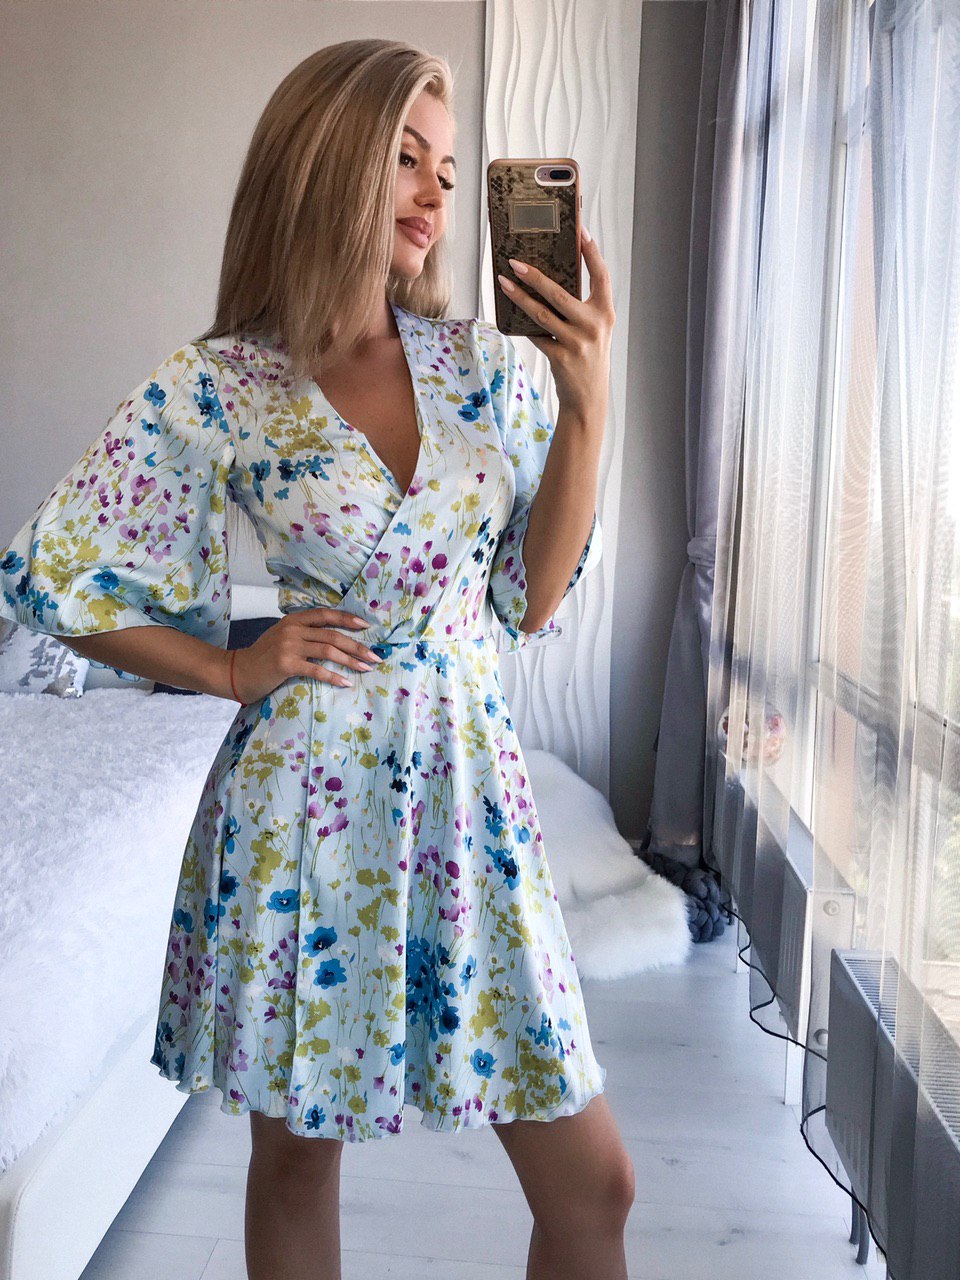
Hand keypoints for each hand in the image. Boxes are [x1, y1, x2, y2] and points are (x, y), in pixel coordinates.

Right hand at [228, 607, 381, 702]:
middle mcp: (292, 629)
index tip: (366, 625)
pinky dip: (334, 677)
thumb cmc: (264, 657)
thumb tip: (335, 638)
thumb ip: (304, 633)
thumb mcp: (283, 637)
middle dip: (357, 646)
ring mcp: (288, 645)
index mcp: (293, 620)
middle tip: (375, 656)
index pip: (326, 614)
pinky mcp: (285, 664)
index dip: (347, 618)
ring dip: (351, 660)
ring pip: (328, 651)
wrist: (238, 672)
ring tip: (366, 669)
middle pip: (332, 635)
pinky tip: (346, 683)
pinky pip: (316, 670)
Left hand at [496, 226, 615, 425]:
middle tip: (515, 262)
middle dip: (535, 276)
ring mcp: (577, 343)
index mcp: (605, 313)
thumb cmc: (588, 356)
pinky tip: (509, 313)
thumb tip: (548, 279)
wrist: (589, 398)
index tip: (580, 228)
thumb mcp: (594, 329)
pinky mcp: (561, 357)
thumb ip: (581, 307)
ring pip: (542, 314)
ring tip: (503, 282)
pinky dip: (522, 325)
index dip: (591, 251)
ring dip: (519, 297)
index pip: (601, 275)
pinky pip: (536, 335)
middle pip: (560, 294)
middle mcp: (594, 326)